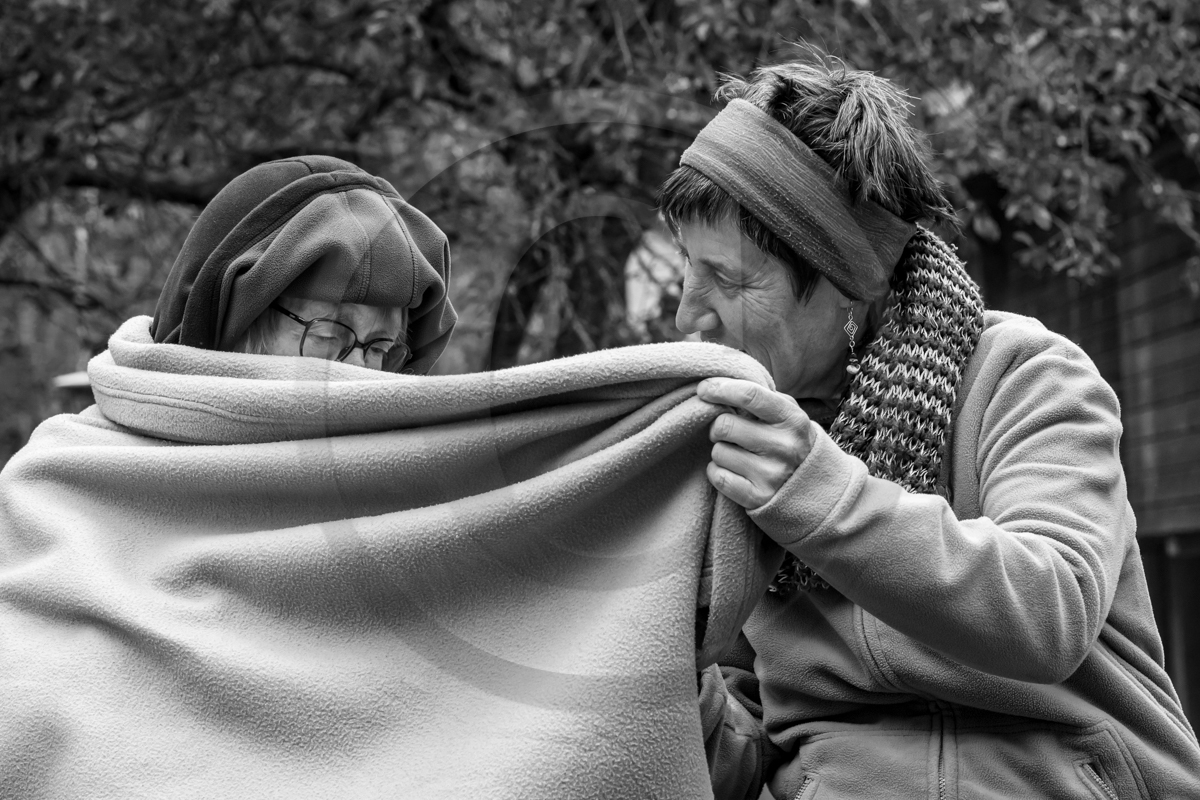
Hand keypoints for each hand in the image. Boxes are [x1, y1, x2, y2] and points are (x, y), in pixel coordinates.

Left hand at [696, 378, 814, 509]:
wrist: (818, 490)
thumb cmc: (792, 442)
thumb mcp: (789, 415)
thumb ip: (762, 398)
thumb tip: (720, 383)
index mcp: (792, 419)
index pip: (749, 395)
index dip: (720, 388)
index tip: (704, 389)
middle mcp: (784, 446)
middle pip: (725, 424)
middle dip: (718, 425)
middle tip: (726, 431)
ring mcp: (771, 474)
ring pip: (718, 452)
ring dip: (720, 450)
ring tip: (736, 453)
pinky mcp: (757, 498)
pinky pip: (718, 476)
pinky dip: (717, 472)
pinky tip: (733, 470)